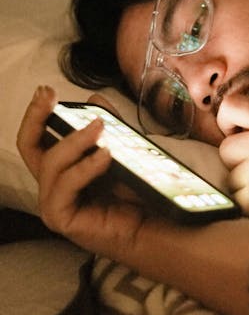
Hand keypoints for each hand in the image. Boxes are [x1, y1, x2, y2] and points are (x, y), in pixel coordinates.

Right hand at [16, 86, 148, 256]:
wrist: (155, 223)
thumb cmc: (137, 190)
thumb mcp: (120, 149)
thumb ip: (108, 125)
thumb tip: (93, 100)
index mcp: (62, 167)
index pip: (37, 136)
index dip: (38, 112)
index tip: (47, 91)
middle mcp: (52, 184)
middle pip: (28, 146)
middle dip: (36, 116)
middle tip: (50, 97)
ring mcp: (53, 202)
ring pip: (51, 162)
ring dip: (75, 140)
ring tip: (100, 128)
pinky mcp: (61, 218)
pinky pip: (65, 186)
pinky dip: (85, 167)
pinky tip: (105, 156)